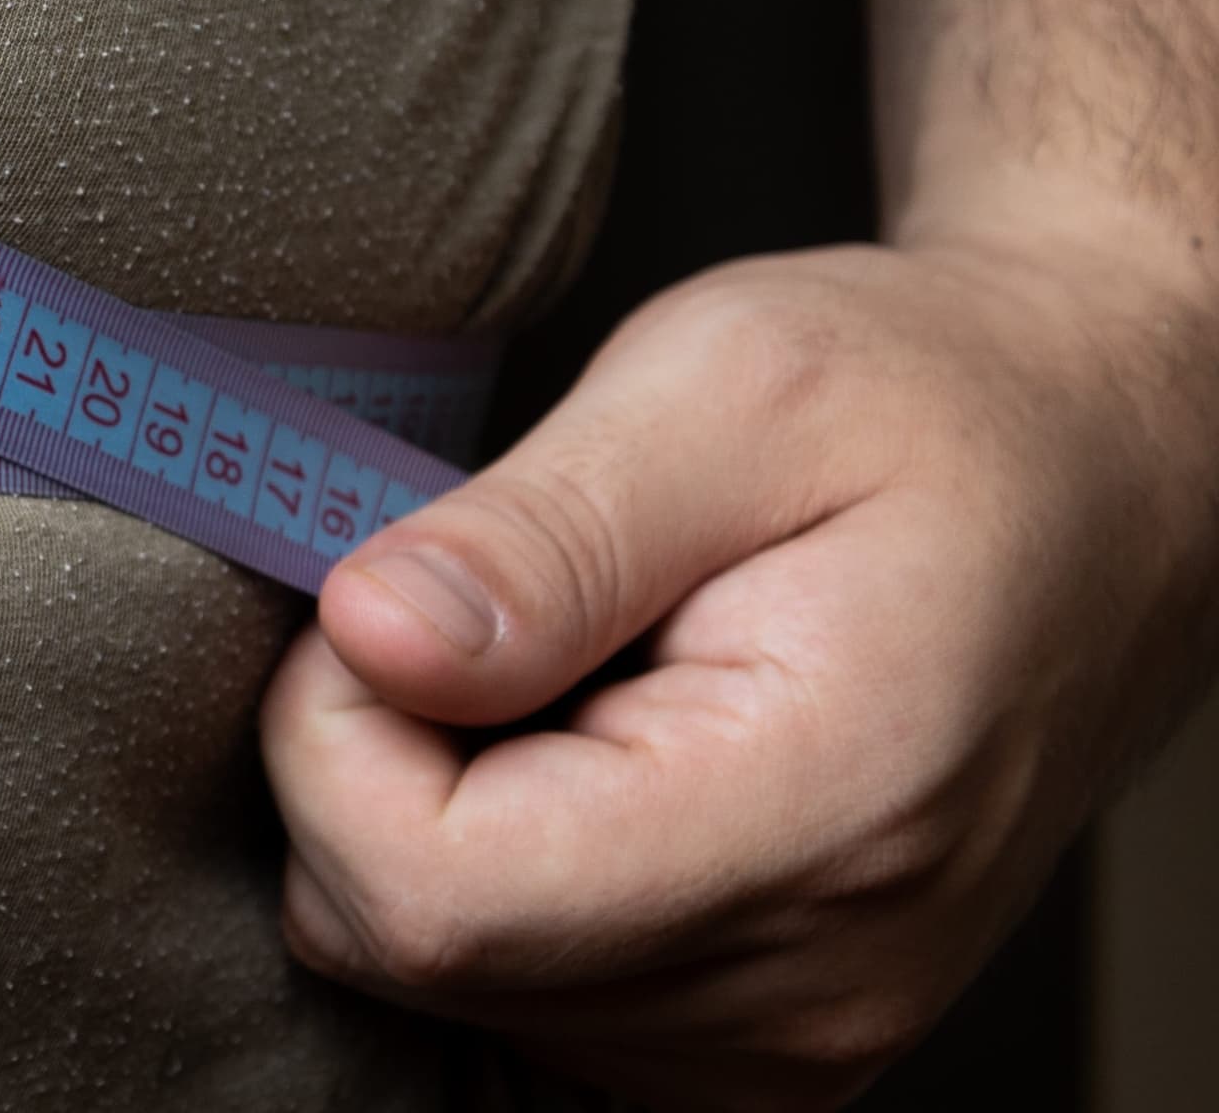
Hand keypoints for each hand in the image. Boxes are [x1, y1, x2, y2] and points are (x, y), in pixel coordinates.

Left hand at [263, 217, 1218, 1108]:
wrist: (1095, 477)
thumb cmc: (927, 404)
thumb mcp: (725, 383)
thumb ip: (537, 531)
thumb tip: (370, 634)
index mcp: (814, 813)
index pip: (426, 890)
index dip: (331, 730)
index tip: (389, 595)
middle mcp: (812, 980)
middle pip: (412, 946)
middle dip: (371, 764)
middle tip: (483, 614)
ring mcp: (795, 1038)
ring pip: (442, 981)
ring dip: (435, 818)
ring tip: (568, 674)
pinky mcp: (760, 1043)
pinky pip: (516, 1002)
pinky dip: (497, 881)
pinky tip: (576, 760)